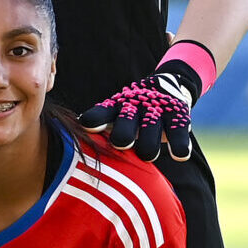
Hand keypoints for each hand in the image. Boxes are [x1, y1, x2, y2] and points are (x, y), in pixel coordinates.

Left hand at [80, 64, 198, 160]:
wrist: (166, 86)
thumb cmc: (129, 114)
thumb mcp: (113, 117)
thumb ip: (96, 132)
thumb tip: (69, 161)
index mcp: (113, 110)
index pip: (99, 115)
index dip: (94, 120)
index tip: (87, 125)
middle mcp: (133, 109)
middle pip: (125, 126)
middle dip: (122, 136)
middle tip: (122, 144)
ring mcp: (156, 112)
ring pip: (151, 132)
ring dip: (148, 147)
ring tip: (148, 155)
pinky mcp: (178, 116)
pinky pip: (179, 133)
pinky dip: (179, 146)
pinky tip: (179, 155)